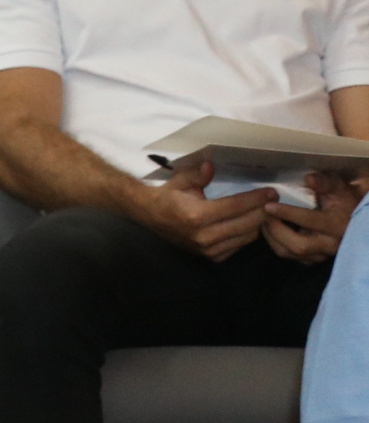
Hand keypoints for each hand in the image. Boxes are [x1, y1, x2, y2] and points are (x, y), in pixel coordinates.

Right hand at [133, 157, 275, 260]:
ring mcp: (208, 249)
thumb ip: (198, 174)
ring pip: (247, 237)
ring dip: (258, 224)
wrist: (150, 216)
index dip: (257, 198)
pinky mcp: (211, 257)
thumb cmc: (168, 196)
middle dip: (263, 211)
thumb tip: (211, 166)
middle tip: (272, 200)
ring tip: (262, 211)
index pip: (236, 206)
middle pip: (247, 224)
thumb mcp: (181, 180)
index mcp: (197, 215)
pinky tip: (247, 223)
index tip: (271, 192)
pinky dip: (246, 234)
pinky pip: (239, 246)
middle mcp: (204, 236)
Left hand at [265, 171, 363, 262]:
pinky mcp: (311, 258)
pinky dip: (274, 241)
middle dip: (276, 229)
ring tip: (263, 217)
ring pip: (289, 252)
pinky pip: (288, 254)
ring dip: (271, 236)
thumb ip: (324, 182)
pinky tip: (269, 227)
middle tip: (263, 213)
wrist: (348, 216)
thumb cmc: (339, 198)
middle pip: (299, 245)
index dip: (288, 213)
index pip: (311, 221)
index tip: (268, 205)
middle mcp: (330, 244)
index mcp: (338, 225)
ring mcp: (320, 254)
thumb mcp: (336, 186)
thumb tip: (309, 179)